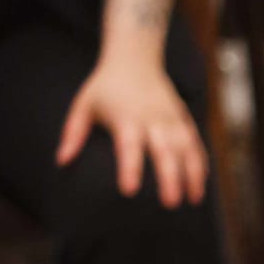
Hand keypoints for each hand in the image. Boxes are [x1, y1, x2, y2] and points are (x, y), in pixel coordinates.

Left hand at [56, 51, 206, 208]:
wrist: (135, 58)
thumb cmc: (105, 86)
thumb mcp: (83, 105)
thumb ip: (73, 134)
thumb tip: (62, 162)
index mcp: (125, 117)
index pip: (128, 146)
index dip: (130, 168)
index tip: (130, 191)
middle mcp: (152, 118)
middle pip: (164, 151)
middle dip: (169, 178)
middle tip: (170, 204)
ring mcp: (171, 118)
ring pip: (186, 149)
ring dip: (192, 175)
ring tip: (193, 200)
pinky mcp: (183, 118)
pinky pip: (195, 143)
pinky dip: (200, 163)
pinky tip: (201, 183)